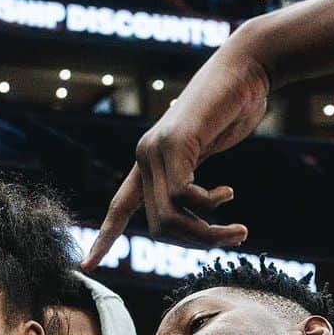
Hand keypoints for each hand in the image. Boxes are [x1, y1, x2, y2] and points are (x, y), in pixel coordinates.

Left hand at [83, 30, 267, 267]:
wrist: (246, 68)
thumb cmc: (232, 109)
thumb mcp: (208, 153)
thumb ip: (195, 180)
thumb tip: (194, 219)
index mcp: (148, 162)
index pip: (120, 208)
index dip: (105, 238)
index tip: (86, 266)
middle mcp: (145, 156)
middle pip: (158, 226)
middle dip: (195, 242)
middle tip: (231, 238)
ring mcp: (156, 148)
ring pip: (170, 217)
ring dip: (207, 233)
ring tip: (237, 230)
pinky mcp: (174, 142)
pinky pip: (185, 195)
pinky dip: (210, 204)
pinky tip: (229, 193)